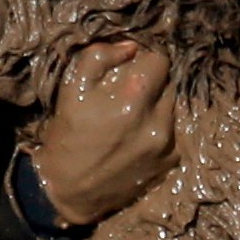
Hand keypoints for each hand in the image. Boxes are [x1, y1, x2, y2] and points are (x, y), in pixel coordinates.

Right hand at [25, 38, 177, 226]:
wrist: (66, 192)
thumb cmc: (67, 136)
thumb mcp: (72, 87)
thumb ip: (100, 55)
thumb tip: (130, 47)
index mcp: (134, 96)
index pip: (160, 59)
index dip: (145, 58)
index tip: (132, 65)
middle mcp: (158, 120)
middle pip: (169, 83)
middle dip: (151, 84)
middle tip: (129, 92)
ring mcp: (166, 145)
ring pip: (172, 109)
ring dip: (156, 107)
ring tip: (132, 116)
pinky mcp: (169, 164)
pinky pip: (172, 134)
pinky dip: (158, 130)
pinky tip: (136, 137)